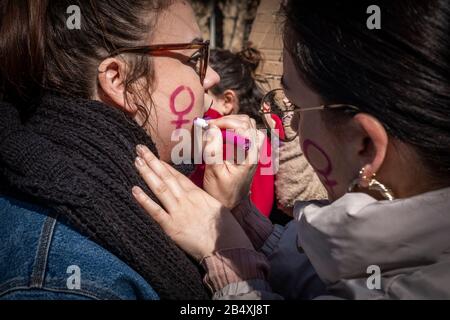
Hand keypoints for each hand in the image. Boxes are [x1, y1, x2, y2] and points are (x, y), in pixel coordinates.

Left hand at [132, 145, 253, 261]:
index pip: (178, 176)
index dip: (164, 165)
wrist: (228, 247)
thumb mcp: (217, 209)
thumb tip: (198, 199)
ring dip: (147, 173)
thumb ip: (204, 202)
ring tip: (137, 161)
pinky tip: (134, 190)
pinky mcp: (172, 227)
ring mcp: (178, 212)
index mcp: (198, 194)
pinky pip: (155, 211)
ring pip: (160, 188)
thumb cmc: (226, 230)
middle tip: (140, 148)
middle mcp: (186, 199)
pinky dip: (144, 200)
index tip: (155, 156)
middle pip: (167, 176)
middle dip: (153, 162)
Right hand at [202, 115, 265, 208]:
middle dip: (227, 120)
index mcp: (248, 157)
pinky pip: (245, 130)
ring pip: (247, 123)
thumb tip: (211, 129)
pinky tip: (221, 133)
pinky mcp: (248, 149)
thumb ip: (212, 150)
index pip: (243, 128)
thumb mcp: (214, 173)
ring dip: (230, 122)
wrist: (232, 203)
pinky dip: (233, 127)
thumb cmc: (222, 192)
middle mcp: (254, 151)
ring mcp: (253, 149)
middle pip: (247, 122)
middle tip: (210, 127)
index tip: (209, 127)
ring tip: (215, 129)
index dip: (225, 123)